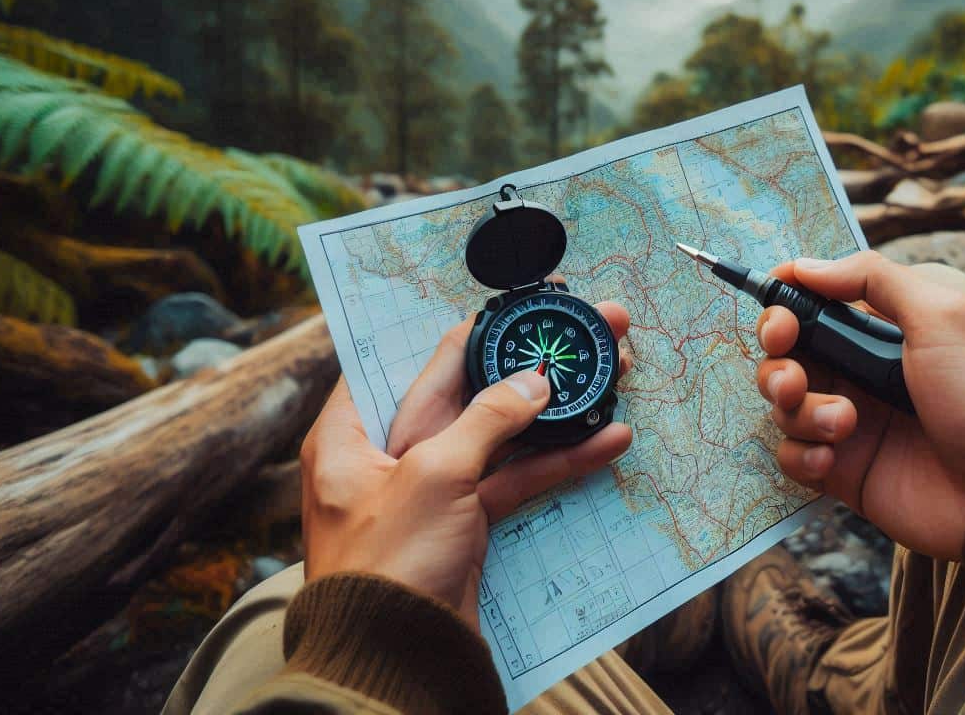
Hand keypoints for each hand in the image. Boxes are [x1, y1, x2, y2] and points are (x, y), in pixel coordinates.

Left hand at [300, 305, 634, 613]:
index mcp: (352, 432)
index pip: (414, 360)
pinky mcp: (465, 525)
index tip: (520, 305)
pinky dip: (556, 463)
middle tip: (583, 329)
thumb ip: (487, 419)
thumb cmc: (387, 563)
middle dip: (528, 365)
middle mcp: (386, 454)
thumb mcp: (435, 474)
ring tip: (612, 375)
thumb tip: (532, 380)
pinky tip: (605, 441)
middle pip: (466, 392)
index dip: (470, 329)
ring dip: (555, 412)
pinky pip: (514, 480)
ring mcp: (430, 491)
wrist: (393, 660)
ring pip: (500, 436)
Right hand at [755, 252, 964, 559]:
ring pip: (783, 404)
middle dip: (776, 359)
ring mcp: (847, 422)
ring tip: (845, 422)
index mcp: (882, 330)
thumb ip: (874, 279)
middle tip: (794, 374)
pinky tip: (833, 458)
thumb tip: (809, 265)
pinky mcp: (841, 470)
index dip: (784, 303)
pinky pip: (792, 455)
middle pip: (785, 353)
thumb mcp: (941, 316)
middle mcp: (858, 372)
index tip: (778, 312)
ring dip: (799, 409)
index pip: (813, 304)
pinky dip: (801, 454)